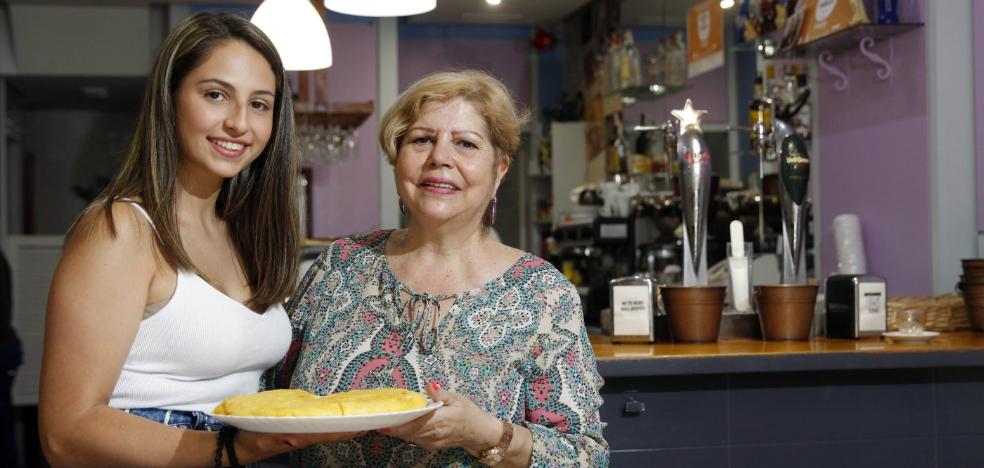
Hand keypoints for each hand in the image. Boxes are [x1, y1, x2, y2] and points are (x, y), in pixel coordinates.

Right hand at [236, 430, 365, 461]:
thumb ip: (277, 439)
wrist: (242, 446)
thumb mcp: (262, 439)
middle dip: (352, 428)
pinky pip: (320, 428)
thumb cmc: (252, 441)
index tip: (363, 425)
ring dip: (345, 427)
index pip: (328, 434)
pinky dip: (332, 423)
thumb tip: (294, 439)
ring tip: (363, 420)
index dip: (346, 430)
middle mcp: (305, 437)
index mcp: (300, 438)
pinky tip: (339, 419)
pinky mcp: (298, 432)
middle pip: (334, 433)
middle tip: (372, 421)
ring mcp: (302, 435)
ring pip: (329, 431)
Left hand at [382, 382, 502, 454]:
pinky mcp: (431, 446)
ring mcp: (432, 442)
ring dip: (397, 430)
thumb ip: (441, 394)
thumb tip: (429, 385)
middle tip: (378, 419)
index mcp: (439, 420)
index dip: (398, 422)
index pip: (415, 422)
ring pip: (409, 437)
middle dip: (393, 426)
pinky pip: (415, 440)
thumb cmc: (470, 413)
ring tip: (384, 421)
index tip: (384, 420)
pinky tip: (399, 426)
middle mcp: (433, 433)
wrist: (480, 433)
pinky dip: (406, 433)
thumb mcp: (458, 399)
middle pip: (408, 432)